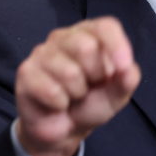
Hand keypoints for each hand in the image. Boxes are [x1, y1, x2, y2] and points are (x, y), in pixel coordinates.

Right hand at [15, 16, 140, 155]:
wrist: (63, 129)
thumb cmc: (91, 103)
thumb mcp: (116, 95)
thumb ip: (126, 80)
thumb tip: (129, 69)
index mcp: (90, 35)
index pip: (105, 26)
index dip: (117, 44)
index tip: (124, 66)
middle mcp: (64, 38)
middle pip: (86, 46)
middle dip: (95, 76)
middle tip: (88, 86)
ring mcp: (42, 53)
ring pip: (69, 72)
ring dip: (77, 93)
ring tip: (72, 96)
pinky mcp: (26, 72)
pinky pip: (51, 90)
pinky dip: (60, 104)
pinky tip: (57, 103)